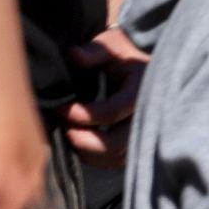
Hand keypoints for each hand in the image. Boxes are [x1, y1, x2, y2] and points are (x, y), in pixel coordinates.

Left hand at [65, 29, 147, 169]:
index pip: (110, 113)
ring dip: (87, 151)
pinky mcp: (138, 146)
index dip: (80, 115)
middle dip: (82, 139)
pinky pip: (116, 162)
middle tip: (62, 126)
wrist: (146, 71)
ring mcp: (145, 135)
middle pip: (114, 144)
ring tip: (69, 132)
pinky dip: (95, 158)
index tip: (59, 108)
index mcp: (141, 92)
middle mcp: (148, 118)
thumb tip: (73, 54)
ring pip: (114, 158)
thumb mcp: (113, 45)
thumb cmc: (124, 56)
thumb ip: (94, 51)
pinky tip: (81, 141)